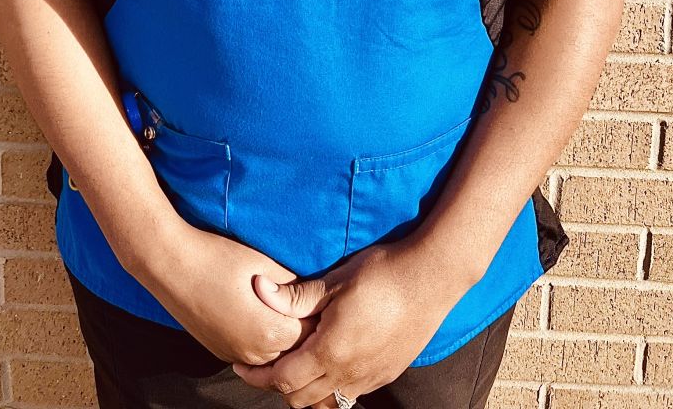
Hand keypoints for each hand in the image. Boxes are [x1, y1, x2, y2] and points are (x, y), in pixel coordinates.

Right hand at [140, 222, 313, 367]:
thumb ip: (293, 285)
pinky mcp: (219, 350)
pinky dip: (260, 340)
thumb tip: (310, 292)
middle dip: (301, 328)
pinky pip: (251, 352)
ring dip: (281, 337)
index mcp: (270, 331)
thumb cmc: (218, 258)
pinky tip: (259, 316)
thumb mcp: (265, 264)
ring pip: (272, 354)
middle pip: (293, 348)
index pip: (311, 332)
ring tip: (283, 308)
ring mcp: (234, 354)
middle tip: (306, 302)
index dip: (317, 313)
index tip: (321, 298)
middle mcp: (254, 352)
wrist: (170, 264)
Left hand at [230, 240, 462, 407]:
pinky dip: (331, 388)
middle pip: (301, 399)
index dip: (258, 376)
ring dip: (306, 391)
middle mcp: (349, 374)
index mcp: (331, 352)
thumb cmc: (381, 275)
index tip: (241, 365)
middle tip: (263, 365)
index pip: (283, 379)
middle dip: (277, 386)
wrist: (430, 280)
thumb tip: (258, 290)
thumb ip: (296, 295)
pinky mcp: (386, 375)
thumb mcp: (335, 281)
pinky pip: (350, 395)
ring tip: (294, 366)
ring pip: (327, 403)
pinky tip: (328, 363)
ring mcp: (369, 378)